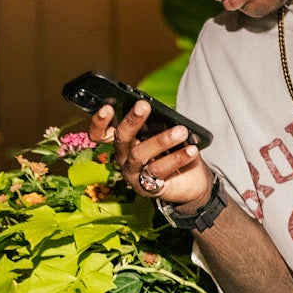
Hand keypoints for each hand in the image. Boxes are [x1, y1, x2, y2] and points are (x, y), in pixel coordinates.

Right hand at [89, 100, 213, 210]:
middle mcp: (124, 157)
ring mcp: (133, 173)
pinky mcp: (147, 186)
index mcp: (124, 141)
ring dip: (162, 140)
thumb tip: (162, 111)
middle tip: (144, 105)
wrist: (192, 181)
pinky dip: (177, 158)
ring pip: (140, 154)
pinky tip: (191, 150)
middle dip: (132, 120)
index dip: (100, 121)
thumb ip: (159, 122)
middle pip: (121, 138)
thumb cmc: (174, 150)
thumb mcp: (165, 132)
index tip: (107, 107)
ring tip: (182, 131)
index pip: (102, 132)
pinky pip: (159, 170)